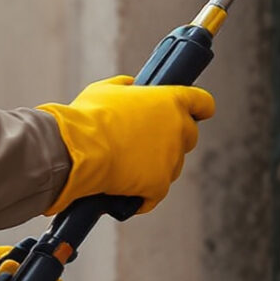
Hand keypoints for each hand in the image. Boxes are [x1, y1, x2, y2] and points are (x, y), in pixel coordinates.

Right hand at [39, 76, 216, 214]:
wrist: (77, 150)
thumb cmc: (88, 116)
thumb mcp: (106, 89)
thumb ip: (126, 86)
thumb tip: (131, 85)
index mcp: (171, 100)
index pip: (203, 102)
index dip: (200, 108)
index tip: (198, 113)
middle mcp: (178, 129)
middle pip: (189, 136)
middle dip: (172, 139)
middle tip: (147, 141)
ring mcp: (171, 158)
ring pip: (172, 165)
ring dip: (156, 166)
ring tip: (127, 165)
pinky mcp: (160, 185)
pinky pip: (155, 194)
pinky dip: (143, 195)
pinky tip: (127, 193)